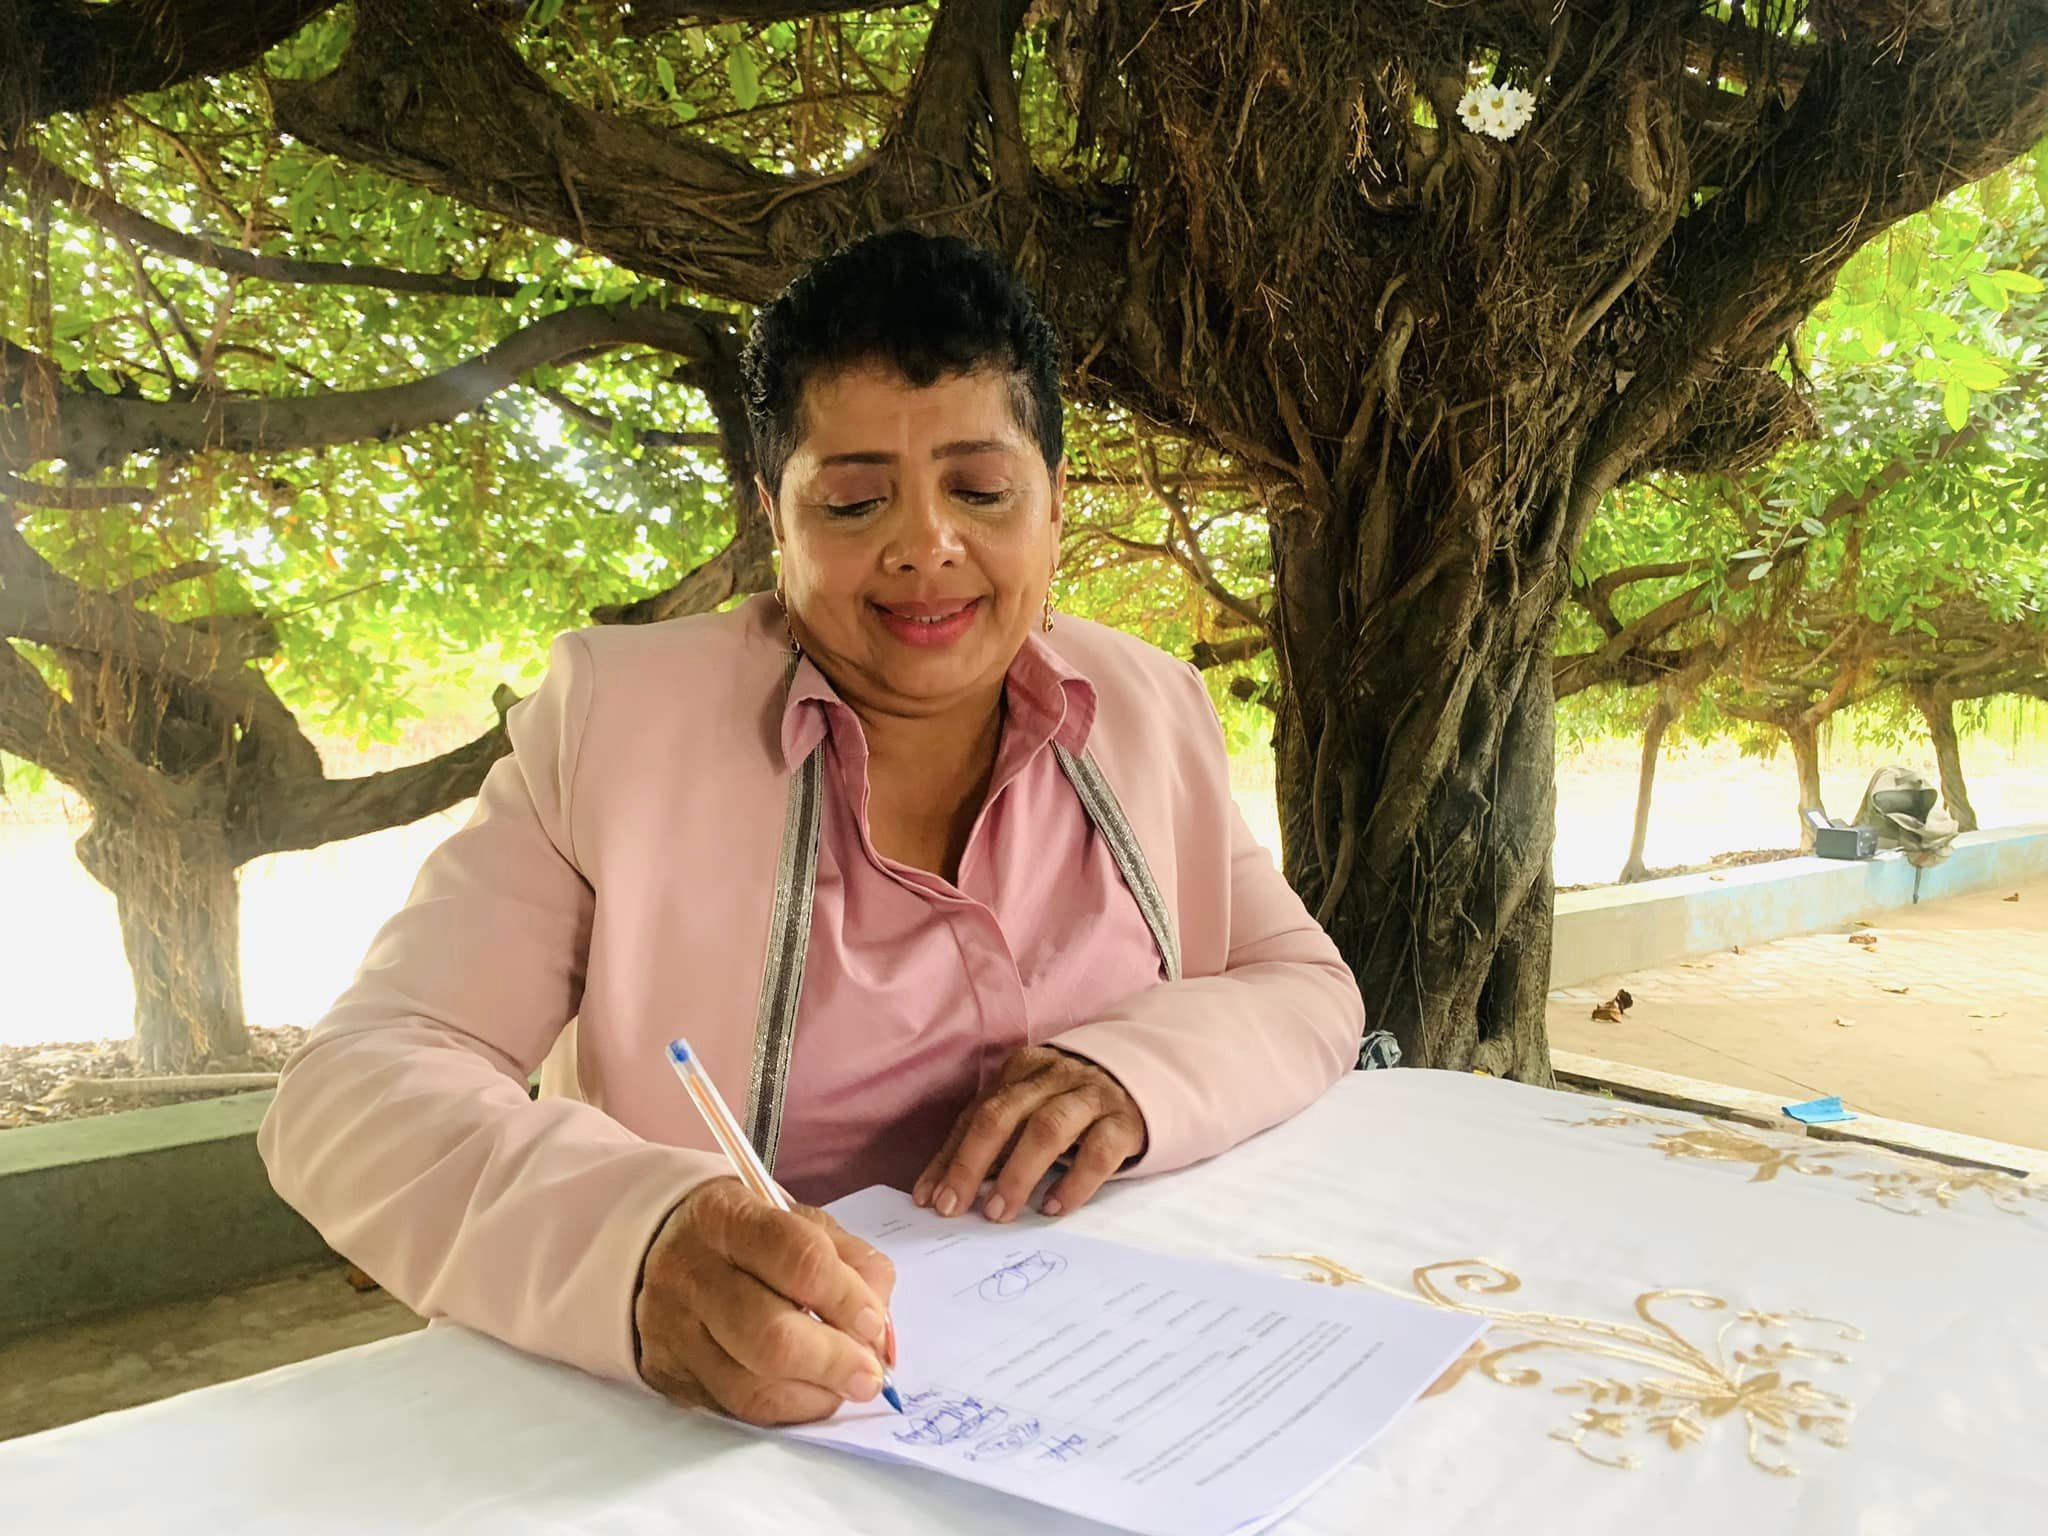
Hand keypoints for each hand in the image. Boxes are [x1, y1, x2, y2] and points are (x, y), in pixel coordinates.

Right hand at [634, 1176, 895, 1425]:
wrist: (659, 1246)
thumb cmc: (747, 1235)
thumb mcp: (801, 1222)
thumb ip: (852, 1264)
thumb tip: (881, 1330)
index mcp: (727, 1218)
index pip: (796, 1258)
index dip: (845, 1297)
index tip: (875, 1324)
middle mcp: (690, 1273)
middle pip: (768, 1334)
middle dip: (832, 1362)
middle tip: (869, 1376)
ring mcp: (672, 1329)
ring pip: (748, 1385)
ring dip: (813, 1395)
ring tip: (844, 1387)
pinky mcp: (668, 1374)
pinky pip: (733, 1408)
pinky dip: (784, 1409)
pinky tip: (808, 1394)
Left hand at [912, 1046, 1145, 1223]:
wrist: (1146, 1081)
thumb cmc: (1072, 1105)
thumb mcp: (1031, 1110)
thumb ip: (993, 1140)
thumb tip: (940, 1189)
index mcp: (1022, 1070)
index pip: (976, 1113)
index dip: (950, 1157)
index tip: (928, 1198)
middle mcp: (1054, 1077)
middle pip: (1004, 1115)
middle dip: (972, 1163)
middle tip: (954, 1207)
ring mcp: (1091, 1096)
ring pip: (1047, 1129)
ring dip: (1017, 1173)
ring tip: (998, 1212)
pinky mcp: (1125, 1121)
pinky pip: (1098, 1151)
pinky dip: (1073, 1182)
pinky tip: (1052, 1207)